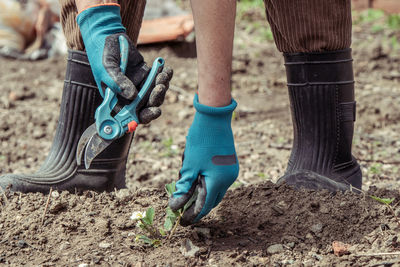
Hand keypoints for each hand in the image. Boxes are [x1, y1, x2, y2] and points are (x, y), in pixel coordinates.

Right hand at [77, 4, 172, 122]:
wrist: (107, 36)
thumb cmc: (102, 54)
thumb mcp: (107, 68)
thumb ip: (118, 82)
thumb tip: (133, 96)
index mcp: (116, 100)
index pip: (131, 116)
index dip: (144, 117)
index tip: (155, 111)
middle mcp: (128, 96)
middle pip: (146, 107)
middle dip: (156, 99)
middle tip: (160, 87)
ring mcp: (138, 86)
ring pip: (155, 94)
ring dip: (162, 86)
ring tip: (163, 75)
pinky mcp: (146, 75)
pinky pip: (158, 80)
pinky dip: (165, 76)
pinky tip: (166, 69)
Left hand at [169, 95, 238, 224]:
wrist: (214, 118)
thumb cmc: (201, 141)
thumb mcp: (189, 166)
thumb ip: (184, 187)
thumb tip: (175, 206)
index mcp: (219, 181)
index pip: (205, 206)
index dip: (193, 215)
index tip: (182, 221)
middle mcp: (229, 179)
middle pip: (212, 200)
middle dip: (198, 207)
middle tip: (183, 210)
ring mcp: (231, 171)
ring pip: (216, 190)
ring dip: (203, 195)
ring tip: (187, 194)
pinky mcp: (229, 164)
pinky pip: (219, 181)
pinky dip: (208, 184)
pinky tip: (197, 180)